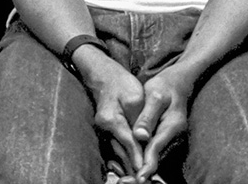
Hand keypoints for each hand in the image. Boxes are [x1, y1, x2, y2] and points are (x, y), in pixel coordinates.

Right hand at [78, 54, 146, 177]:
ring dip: (127, 164)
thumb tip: (143, 138)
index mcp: (111, 119)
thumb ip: (139, 119)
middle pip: (120, 151)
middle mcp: (104, 127)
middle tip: (144, 178)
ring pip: (115, 151)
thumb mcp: (135, 97)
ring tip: (138, 176)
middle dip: (132, 166)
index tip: (145, 170)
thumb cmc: (121, 83)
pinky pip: (112, 147)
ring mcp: (102, 129)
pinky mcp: (105, 129)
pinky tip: (127, 166)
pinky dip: (121, 157)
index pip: (128, 142)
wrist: (104, 74)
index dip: (138, 157)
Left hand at [128, 66, 192, 182]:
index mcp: (173, 126)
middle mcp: (174, 136)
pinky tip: (127, 167)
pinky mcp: (164, 139)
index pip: (157, 148)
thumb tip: (140, 136)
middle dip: (142, 171)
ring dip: (140, 168)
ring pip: (155, 158)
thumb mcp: (155, 96)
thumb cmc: (164, 87)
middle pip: (156, 158)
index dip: (147, 164)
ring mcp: (171, 139)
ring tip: (123, 178)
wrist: (176, 83)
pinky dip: (142, 161)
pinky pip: (153, 153)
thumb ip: (147, 117)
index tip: (139, 178)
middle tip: (124, 181)